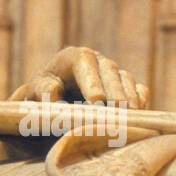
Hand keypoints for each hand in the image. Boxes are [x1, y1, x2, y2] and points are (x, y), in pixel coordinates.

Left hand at [9, 46, 148, 107]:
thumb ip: (43, 93)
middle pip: (109, 72)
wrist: (52, 106)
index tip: (96, 101)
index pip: (84, 63)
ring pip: (126, 81)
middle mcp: (97, 61)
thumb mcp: (36, 94)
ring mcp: (114, 73)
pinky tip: (138, 116)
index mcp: (72, 57)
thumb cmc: (41, 98)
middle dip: (114, 93)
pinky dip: (140, 102)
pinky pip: (139, 90)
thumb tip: (54, 93)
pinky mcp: (127, 87)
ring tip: (129, 118)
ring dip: (129, 99)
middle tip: (118, 111)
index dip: (92, 81)